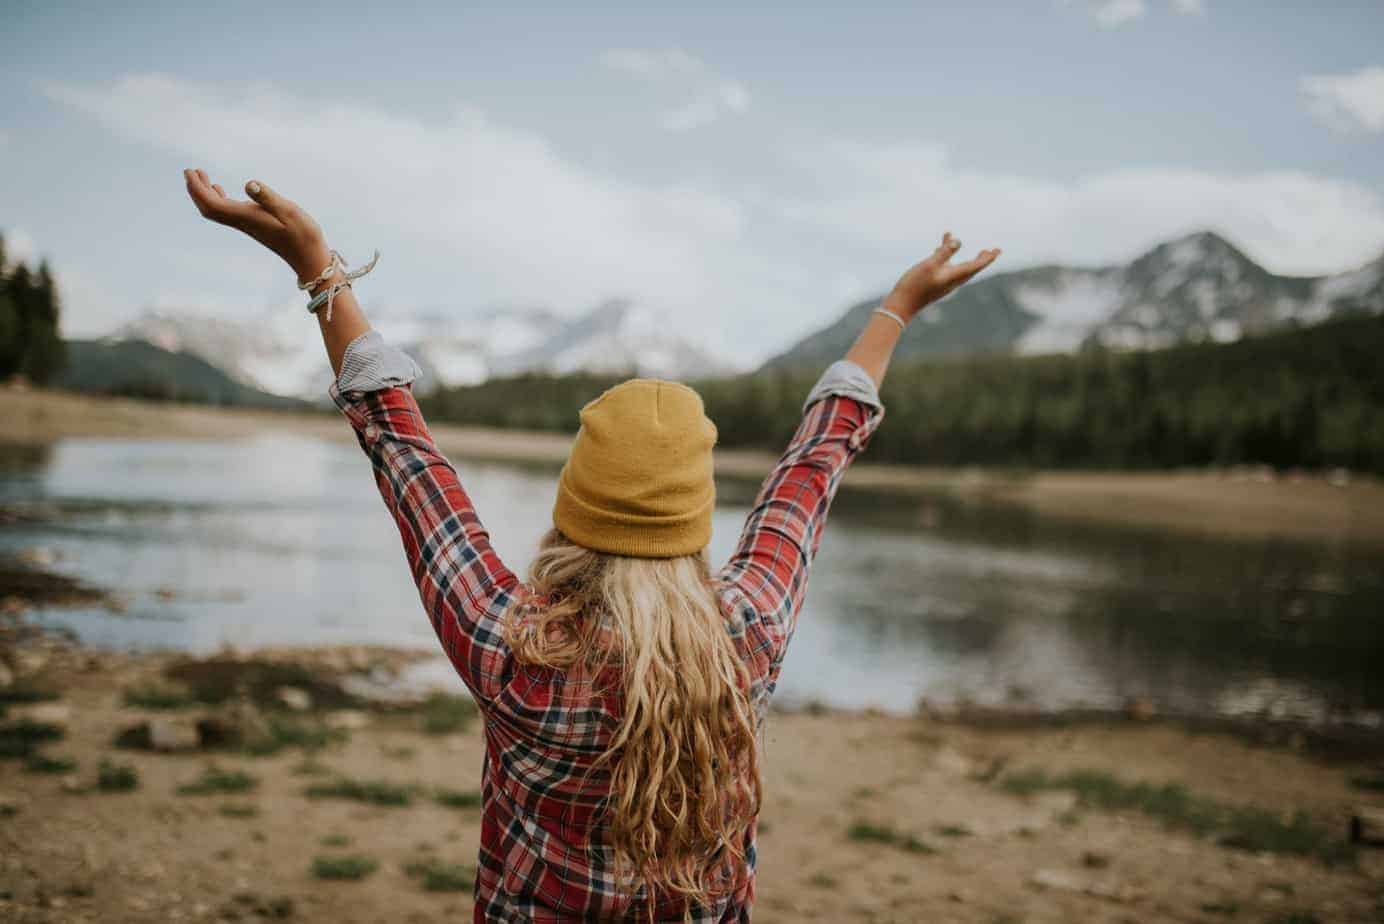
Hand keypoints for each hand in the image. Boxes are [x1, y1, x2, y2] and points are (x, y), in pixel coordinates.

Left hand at [183, 169, 331, 285]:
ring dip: (205, 194)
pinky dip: (218, 199)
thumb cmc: (302, 235)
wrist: (309, 257)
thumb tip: (249, 184)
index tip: (191, 171)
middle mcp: (243, 222)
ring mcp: (247, 224)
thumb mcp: (289, 211)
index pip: (213, 204)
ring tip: (201, 176)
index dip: (198, 189)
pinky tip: (221, 190)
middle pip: (209, 209)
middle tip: (190, 171)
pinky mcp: (254, 225)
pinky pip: (228, 212)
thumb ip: (268, 197)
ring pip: (216, 210)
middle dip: (196, 191)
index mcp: (246, 217)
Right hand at [883, 233, 999, 320]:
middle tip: (993, 251)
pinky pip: (943, 266)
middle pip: (971, 268)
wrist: (901, 305)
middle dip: (982, 259)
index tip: (997, 251)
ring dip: (966, 258)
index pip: (975, 266)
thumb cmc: (914, 286)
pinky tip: (939, 248)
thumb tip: (958, 241)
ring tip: (973, 249)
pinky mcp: (933, 282)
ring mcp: (942, 282)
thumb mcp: (929, 266)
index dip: (987, 258)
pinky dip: (945, 256)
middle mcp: (951, 280)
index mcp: (953, 277)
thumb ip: (944, 253)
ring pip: (958, 267)